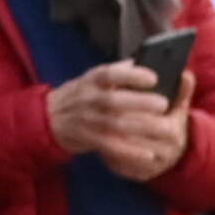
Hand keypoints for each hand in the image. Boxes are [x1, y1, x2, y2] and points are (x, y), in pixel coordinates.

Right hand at [46, 64, 191, 180]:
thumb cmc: (78, 96)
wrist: (48, 118)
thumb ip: (116, 71)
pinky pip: (112, 146)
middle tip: (164, 104)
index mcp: (92, 80)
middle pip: (114, 100)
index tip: (153, 78)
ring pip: (116, 124)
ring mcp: (88, 120)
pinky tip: (149, 154)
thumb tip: (141, 60)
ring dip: (142, 128)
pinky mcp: (89, 139)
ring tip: (166, 129)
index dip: (131, 75)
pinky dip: (130, 151)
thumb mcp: (91, 78)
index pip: (110, 74)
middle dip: (140, 103)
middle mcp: (89, 99)